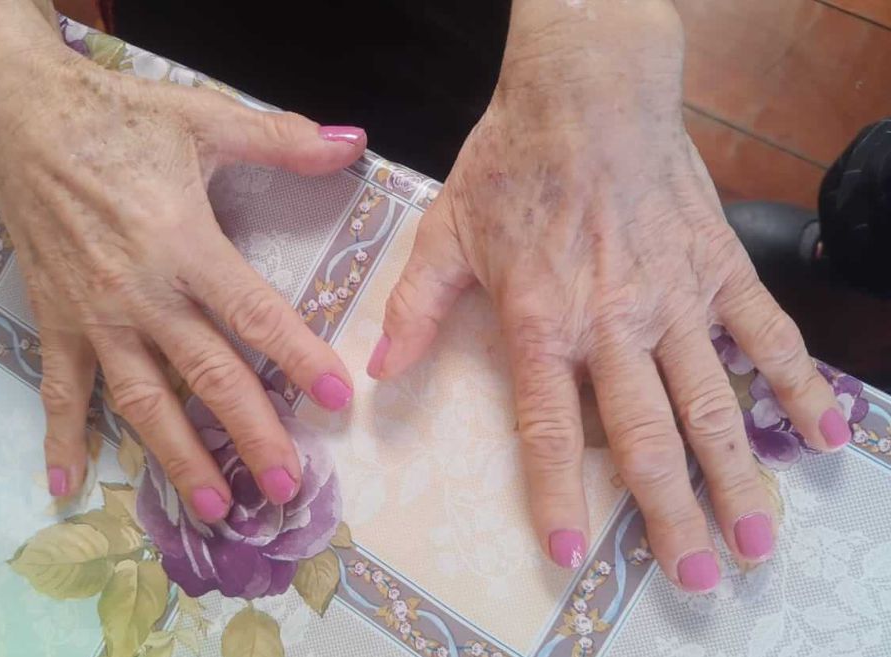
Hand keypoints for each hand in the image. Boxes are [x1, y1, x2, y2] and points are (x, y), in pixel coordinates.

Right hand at [0, 1, 364, 517]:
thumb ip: (282, 139)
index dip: (300, 358)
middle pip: (206, 376)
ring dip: (177, 456)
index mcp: (186, 245)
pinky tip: (67, 485)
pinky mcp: (55, 321)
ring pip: (141, 401)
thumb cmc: (118, 120)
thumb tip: (355, 141)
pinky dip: (62, 438)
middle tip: (285, 486)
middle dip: (249, 435)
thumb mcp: (204, 118)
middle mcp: (142, 294)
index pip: (254, 314)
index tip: (339, 399)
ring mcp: (94, 316)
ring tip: (211, 508)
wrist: (21, 120)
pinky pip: (59, 389)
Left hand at [370, 1, 848, 590]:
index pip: (549, 428)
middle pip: (646, 435)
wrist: (586, 90)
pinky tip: (820, 435)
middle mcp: (613, 322)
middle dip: (671, 514)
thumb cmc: (512, 162)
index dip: (558, 495)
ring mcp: (675, 297)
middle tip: (698, 580)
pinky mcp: (718, 267)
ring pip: (711, 401)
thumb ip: (416, 309)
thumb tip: (380, 373)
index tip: (570, 554)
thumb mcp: (445, 233)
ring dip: (735, 475)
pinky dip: (797, 384)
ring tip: (758, 539)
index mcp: (543, 320)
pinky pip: (765, 334)